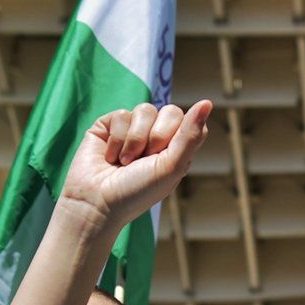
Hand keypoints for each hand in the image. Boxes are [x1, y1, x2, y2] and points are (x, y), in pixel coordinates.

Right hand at [55, 101, 212, 239]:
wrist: (98, 202)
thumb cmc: (137, 192)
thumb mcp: (171, 167)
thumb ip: (191, 135)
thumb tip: (207, 102)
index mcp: (176, 149)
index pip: (191, 122)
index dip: (179, 135)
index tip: (166, 157)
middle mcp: (156, 136)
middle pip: (170, 111)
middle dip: (157, 138)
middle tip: (144, 160)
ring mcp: (132, 128)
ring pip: (145, 110)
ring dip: (135, 141)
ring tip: (125, 162)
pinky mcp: (109, 124)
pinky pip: (122, 114)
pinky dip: (117, 139)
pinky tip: (110, 157)